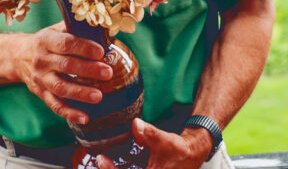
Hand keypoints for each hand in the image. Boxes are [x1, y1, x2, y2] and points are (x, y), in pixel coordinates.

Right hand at [13, 23, 113, 123]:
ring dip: (80, 93)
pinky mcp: (41, 93)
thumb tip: (103, 26)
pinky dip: (69, 113)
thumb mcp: (55, 30)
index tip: (101, 51)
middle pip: (66, 66)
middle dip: (88, 70)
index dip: (83, 48)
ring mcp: (41, 78)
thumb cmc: (46, 42)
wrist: (17, 57)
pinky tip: (85, 117)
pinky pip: (55, 105)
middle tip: (107, 73)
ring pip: (60, 87)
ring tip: (99, 96)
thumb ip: (75, 28)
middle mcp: (42, 60)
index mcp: (46, 40)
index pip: (66, 43)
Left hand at [96, 119, 212, 168]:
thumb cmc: (179, 150)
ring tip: (101, 160)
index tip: (101, 159)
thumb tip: (135, 123)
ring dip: (114, 168)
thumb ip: (149, 133)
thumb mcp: (164, 140)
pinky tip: (112, 160)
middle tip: (98, 159)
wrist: (190, 155)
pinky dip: (120, 167)